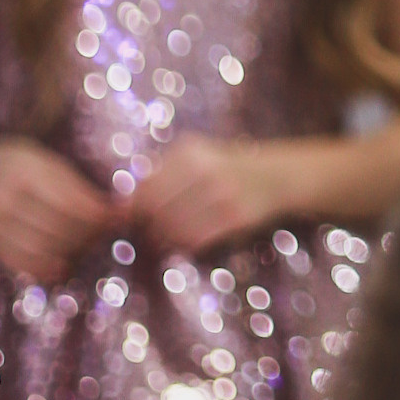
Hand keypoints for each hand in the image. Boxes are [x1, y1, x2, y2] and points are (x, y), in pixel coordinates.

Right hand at [0, 138, 110, 285]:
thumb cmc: (29, 169)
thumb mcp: (55, 169)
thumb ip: (84, 191)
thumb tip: (122, 214)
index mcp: (27, 174)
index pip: (70, 205)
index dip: (98, 217)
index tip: (115, 218)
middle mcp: (6, 199)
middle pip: (58, 229)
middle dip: (88, 235)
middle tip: (103, 234)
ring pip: (42, 249)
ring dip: (71, 253)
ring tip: (85, 246)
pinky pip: (23, 263)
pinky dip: (46, 269)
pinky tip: (63, 266)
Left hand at [128, 137, 285, 257]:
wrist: (276, 177)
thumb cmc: (227, 168)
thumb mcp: (196, 156)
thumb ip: (161, 174)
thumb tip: (123, 206)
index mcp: (190, 153)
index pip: (145, 188)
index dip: (133, 209)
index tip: (133, 219)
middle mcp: (206, 171)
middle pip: (156, 211)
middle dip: (147, 227)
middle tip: (149, 234)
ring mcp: (222, 195)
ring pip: (173, 228)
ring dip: (164, 239)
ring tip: (166, 240)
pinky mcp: (235, 218)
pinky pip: (195, 240)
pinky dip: (184, 245)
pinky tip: (186, 241)